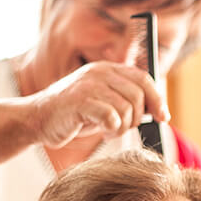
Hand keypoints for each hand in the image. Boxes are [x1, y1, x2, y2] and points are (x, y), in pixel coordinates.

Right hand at [29, 62, 169, 147]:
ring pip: (126, 108)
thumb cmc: (73, 116)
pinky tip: (102, 131)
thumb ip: (126, 101)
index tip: (163, 117)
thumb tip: (157, 110)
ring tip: (109, 130)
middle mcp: (99, 73)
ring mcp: (88, 85)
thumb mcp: (103, 103)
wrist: (37, 120)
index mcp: (107, 69)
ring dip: (122, 126)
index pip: (143, 78)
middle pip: (138, 95)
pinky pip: (111, 117)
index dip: (158, 99)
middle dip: (137, 117)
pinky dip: (112, 129)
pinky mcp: (79, 102)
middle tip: (123, 127)